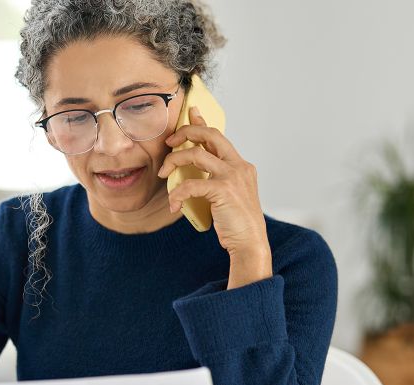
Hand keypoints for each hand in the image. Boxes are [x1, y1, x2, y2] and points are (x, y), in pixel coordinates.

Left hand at [158, 106, 271, 286]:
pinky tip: (173, 204)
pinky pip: (191, 184)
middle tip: (169, 142)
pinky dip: (177, 193)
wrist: (250, 243)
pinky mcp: (224, 190)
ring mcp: (233, 176)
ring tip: (163, 173)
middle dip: (186, 132)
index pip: (219, 137)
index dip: (203, 122)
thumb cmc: (236, 223)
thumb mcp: (228, 196)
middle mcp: (239, 166)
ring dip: (174, 161)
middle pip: (210, 135)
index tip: (191, 112)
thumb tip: (194, 175)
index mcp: (241, 166)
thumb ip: (216, 181)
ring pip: (196, 155)